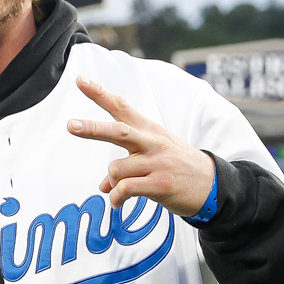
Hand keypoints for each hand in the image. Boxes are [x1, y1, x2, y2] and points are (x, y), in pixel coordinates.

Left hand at [67, 77, 215, 218]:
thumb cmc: (177, 167)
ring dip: (112, 182)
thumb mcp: (154, 155)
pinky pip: (125, 189)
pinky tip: (118, 202)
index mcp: (149, 130)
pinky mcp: (160, 184)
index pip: (121, 107)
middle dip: (93, 128)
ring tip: (119, 191)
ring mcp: (157, 163)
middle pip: (118, 131)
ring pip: (116, 169)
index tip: (80, 81)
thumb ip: (126, 166)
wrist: (212, 185)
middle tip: (71, 125)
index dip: (99, 94)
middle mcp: (151, 142)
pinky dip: (116, 198)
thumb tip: (104, 186)